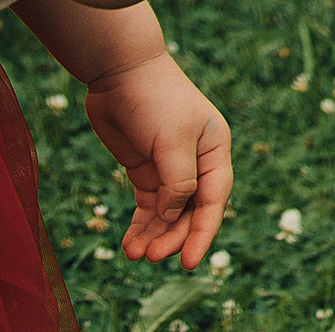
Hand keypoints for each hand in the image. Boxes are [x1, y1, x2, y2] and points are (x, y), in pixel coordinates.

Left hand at [83, 54, 232, 267]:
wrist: (119, 71)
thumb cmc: (154, 99)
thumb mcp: (172, 140)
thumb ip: (177, 182)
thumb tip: (171, 218)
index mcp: (215, 151)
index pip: (213, 201)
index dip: (203, 234)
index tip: (189, 263)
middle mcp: (197, 163)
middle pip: (189, 213)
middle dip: (172, 237)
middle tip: (150, 257)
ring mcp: (170, 169)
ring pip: (167, 215)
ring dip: (154, 236)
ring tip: (134, 254)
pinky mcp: (146, 171)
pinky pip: (148, 208)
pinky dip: (141, 227)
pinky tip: (130, 243)